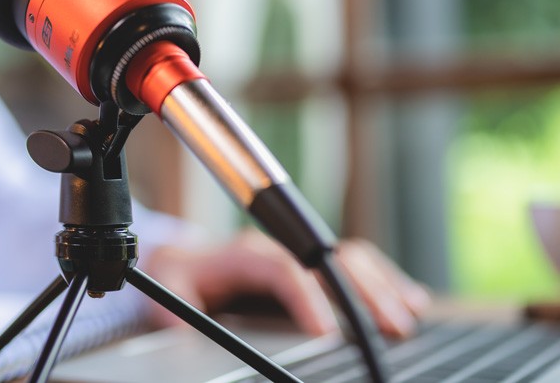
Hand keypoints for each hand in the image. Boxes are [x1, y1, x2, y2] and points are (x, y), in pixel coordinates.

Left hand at [142, 229, 430, 337]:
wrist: (182, 261)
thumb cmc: (179, 277)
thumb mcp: (168, 288)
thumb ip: (172, 306)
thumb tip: (176, 328)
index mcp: (244, 254)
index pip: (281, 268)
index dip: (306, 295)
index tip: (326, 330)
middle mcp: (278, 249)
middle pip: (328, 259)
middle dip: (361, 292)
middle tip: (389, 328)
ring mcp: (299, 257)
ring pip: (350, 259)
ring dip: (382, 287)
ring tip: (408, 318)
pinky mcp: (313, 268)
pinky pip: (356, 266)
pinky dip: (386, 283)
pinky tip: (412, 303)